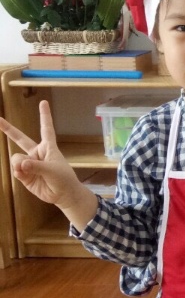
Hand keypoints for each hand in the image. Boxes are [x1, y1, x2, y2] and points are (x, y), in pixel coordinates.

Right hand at [0, 99, 97, 228]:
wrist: (63, 195)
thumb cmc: (63, 178)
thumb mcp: (52, 170)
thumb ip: (35, 166)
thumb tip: (21, 164)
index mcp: (48, 147)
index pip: (46, 128)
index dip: (44, 115)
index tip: (43, 102)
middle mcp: (37, 153)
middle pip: (20, 138)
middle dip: (8, 129)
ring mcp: (29, 163)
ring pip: (16, 158)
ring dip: (20, 164)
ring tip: (28, 170)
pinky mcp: (24, 174)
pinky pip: (15, 170)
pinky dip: (18, 172)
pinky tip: (24, 175)